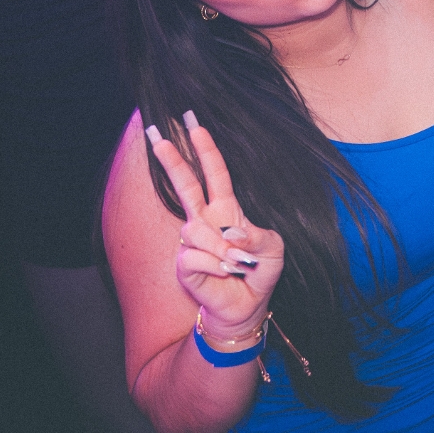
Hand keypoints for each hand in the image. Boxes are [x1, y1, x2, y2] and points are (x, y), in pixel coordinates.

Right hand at [147, 111, 284, 337]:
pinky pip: (194, 256)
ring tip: (236, 263)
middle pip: (185, 185)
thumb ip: (257, 236)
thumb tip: (231, 234)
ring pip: (195, 229)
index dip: (206, 151)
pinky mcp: (185, 264)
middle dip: (173, 160)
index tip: (195, 126)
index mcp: (227, 210)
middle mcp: (206, 221)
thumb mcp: (273, 249)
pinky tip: (224, 273)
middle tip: (160, 137)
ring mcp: (192, 242)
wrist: (246, 306)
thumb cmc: (259, 272)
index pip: (215, 174)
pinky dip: (216, 265)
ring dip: (220, 247)